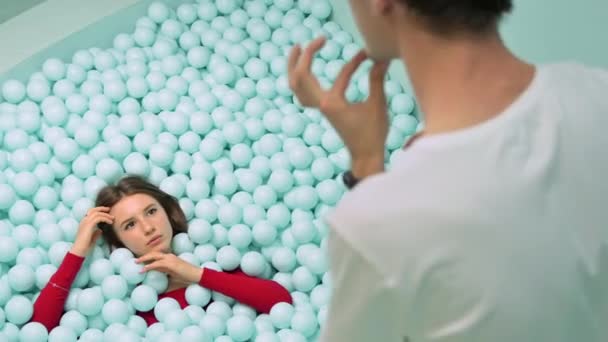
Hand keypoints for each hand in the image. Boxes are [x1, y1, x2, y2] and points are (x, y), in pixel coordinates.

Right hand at [70, 207, 112, 256]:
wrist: (79, 250)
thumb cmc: (85, 246)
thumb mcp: (92, 238)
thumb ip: (95, 233)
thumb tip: (100, 230)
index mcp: (84, 223)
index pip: (91, 212)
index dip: (98, 211)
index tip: (106, 212)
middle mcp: (84, 221)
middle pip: (93, 210)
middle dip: (102, 208)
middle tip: (109, 209)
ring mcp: (85, 222)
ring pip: (97, 213)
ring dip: (106, 215)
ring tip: (112, 218)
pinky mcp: (89, 225)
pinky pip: (99, 218)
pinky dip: (106, 219)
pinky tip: (110, 222)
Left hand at [136, 252, 202, 284]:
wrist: (196, 275)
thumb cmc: (186, 278)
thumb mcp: (173, 278)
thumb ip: (165, 280)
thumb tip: (158, 290)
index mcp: (170, 259)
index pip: (157, 256)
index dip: (148, 258)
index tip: (140, 262)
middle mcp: (169, 256)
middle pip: (153, 254)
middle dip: (144, 257)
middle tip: (135, 261)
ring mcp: (170, 259)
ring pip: (154, 256)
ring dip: (144, 259)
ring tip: (136, 263)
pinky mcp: (170, 263)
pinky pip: (157, 263)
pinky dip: (149, 266)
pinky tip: (143, 269)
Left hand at [288, 36, 389, 177]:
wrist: (364, 156)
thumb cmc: (372, 134)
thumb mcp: (377, 105)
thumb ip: (376, 81)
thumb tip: (381, 59)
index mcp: (332, 103)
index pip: (342, 75)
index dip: (356, 62)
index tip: (368, 54)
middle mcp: (321, 105)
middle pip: (300, 76)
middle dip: (307, 55)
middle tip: (321, 40)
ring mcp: (319, 109)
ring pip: (295, 86)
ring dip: (294, 66)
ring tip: (299, 49)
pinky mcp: (323, 111)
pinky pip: (302, 94)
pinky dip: (300, 81)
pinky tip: (305, 73)